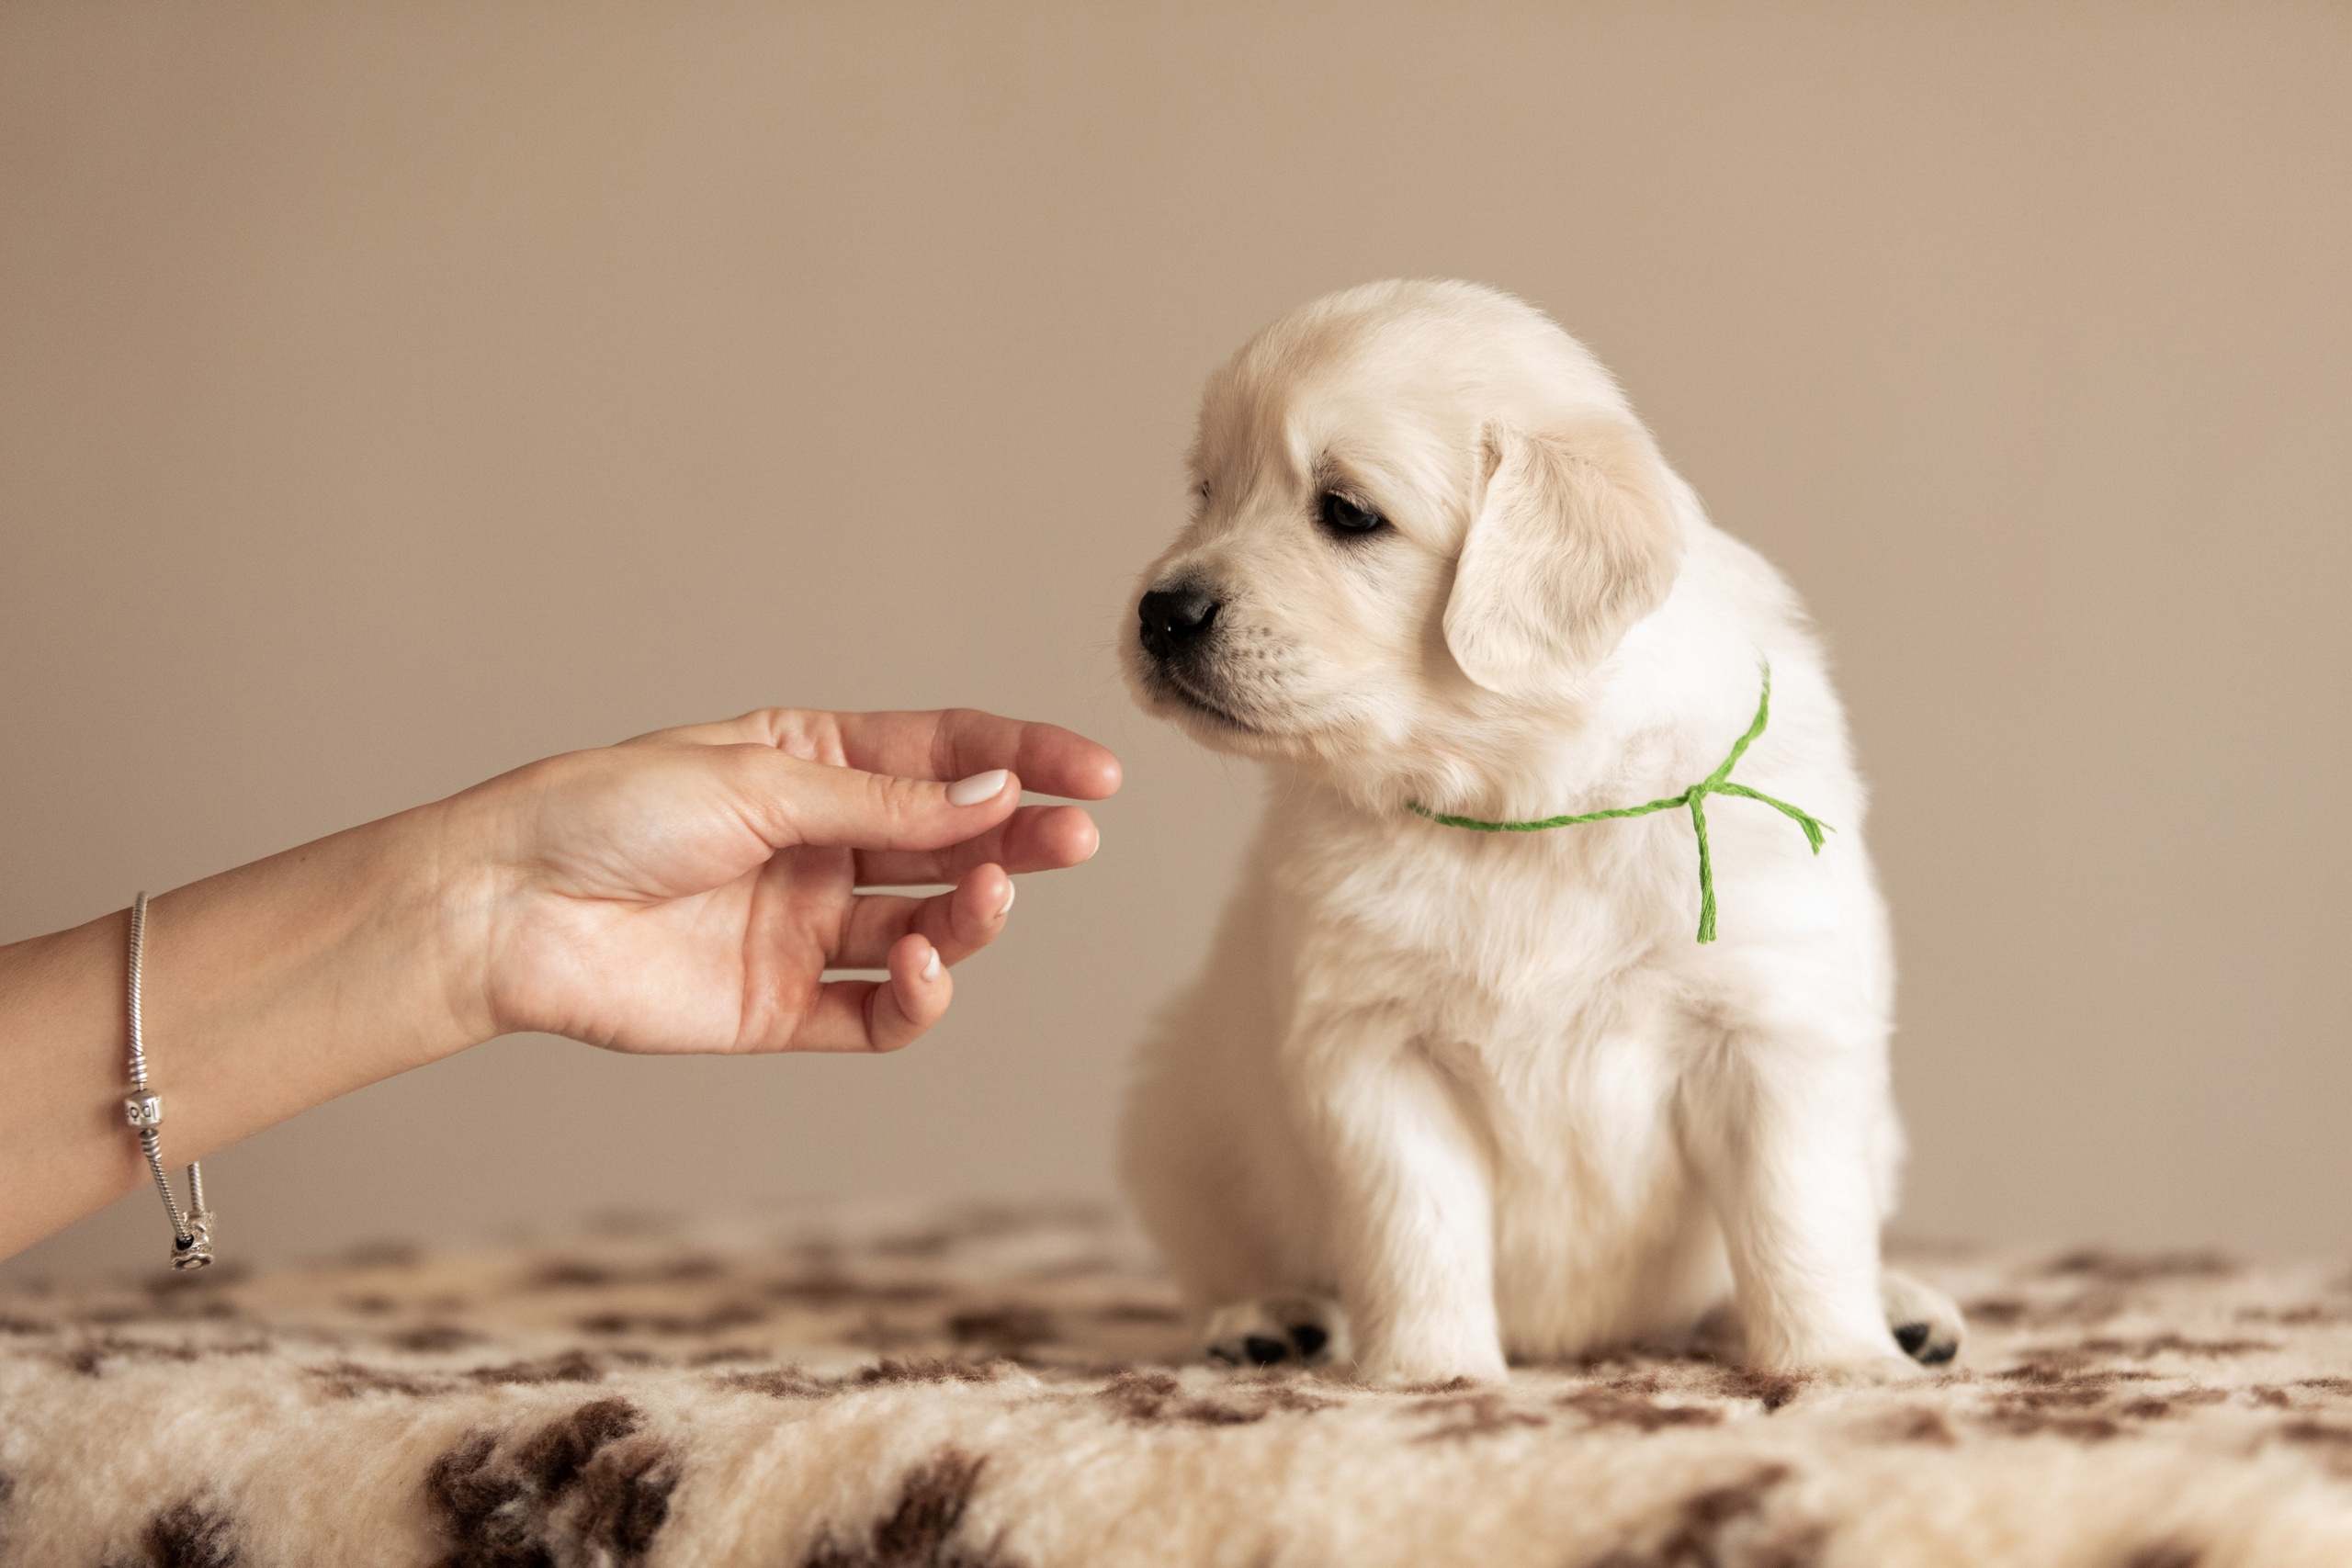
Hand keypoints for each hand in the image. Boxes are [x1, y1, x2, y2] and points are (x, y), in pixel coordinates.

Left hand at [450, 707, 1119, 1054]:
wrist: (508, 909)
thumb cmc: (611, 814)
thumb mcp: (759, 784)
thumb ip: (883, 804)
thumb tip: (994, 799)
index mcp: (813, 764)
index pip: (945, 755)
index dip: (1023, 761)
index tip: (1097, 774)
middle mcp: (822, 845)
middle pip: (950, 843)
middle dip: (1018, 840)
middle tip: (1074, 840)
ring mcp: (809, 928)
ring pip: (930, 925)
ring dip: (973, 914)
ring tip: (985, 898)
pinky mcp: (787, 1007)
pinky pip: (881, 1010)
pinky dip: (920, 996)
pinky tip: (921, 966)